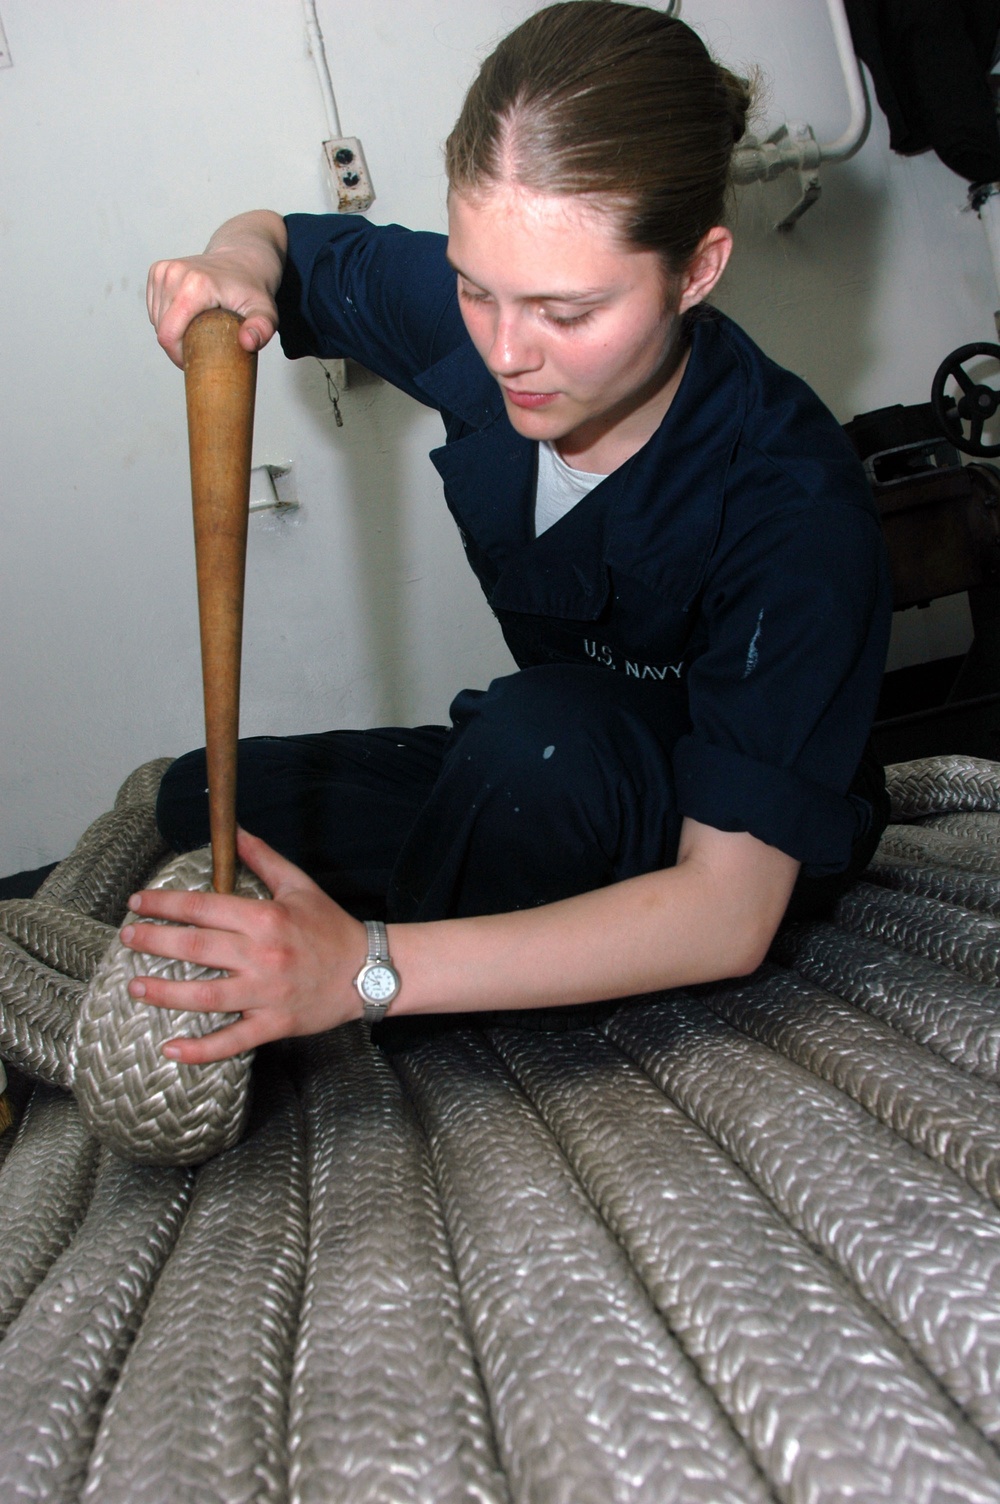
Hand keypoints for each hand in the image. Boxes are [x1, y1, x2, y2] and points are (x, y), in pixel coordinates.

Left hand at [120, 828, 365, 1063]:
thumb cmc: (331, 927)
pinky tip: (170, 1049)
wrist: (369, 971)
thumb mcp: (300, 886)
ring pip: (205, 996)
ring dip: (164, 994)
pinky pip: (231, 1041)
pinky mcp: (273, 1024)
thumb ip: (263, 858)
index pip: (203, 907)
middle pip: (195, 948)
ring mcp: (266, 994)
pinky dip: (199, 1050)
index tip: (137, 903)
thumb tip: (235, 831)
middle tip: (126, 938)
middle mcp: (262, 955)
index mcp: (265, 918)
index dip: (164, 904)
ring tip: (135, 988)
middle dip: (153, 942)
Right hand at [146, 210, 286, 366]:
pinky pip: (155, 309)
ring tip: (198, 329)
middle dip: (178, 346)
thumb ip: (262, 328)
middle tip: (203, 347)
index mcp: (195, 284)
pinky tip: (188, 316)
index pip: (169, 334)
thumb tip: (248, 343)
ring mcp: (163, 270)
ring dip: (174, 333)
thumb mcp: (266, 311)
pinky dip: (167, 319)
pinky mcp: (157, 270)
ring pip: (156, 321)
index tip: (196, 362)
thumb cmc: (253, 287)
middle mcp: (174, 273)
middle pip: (162, 330)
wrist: (243, 256)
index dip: (178, 355)